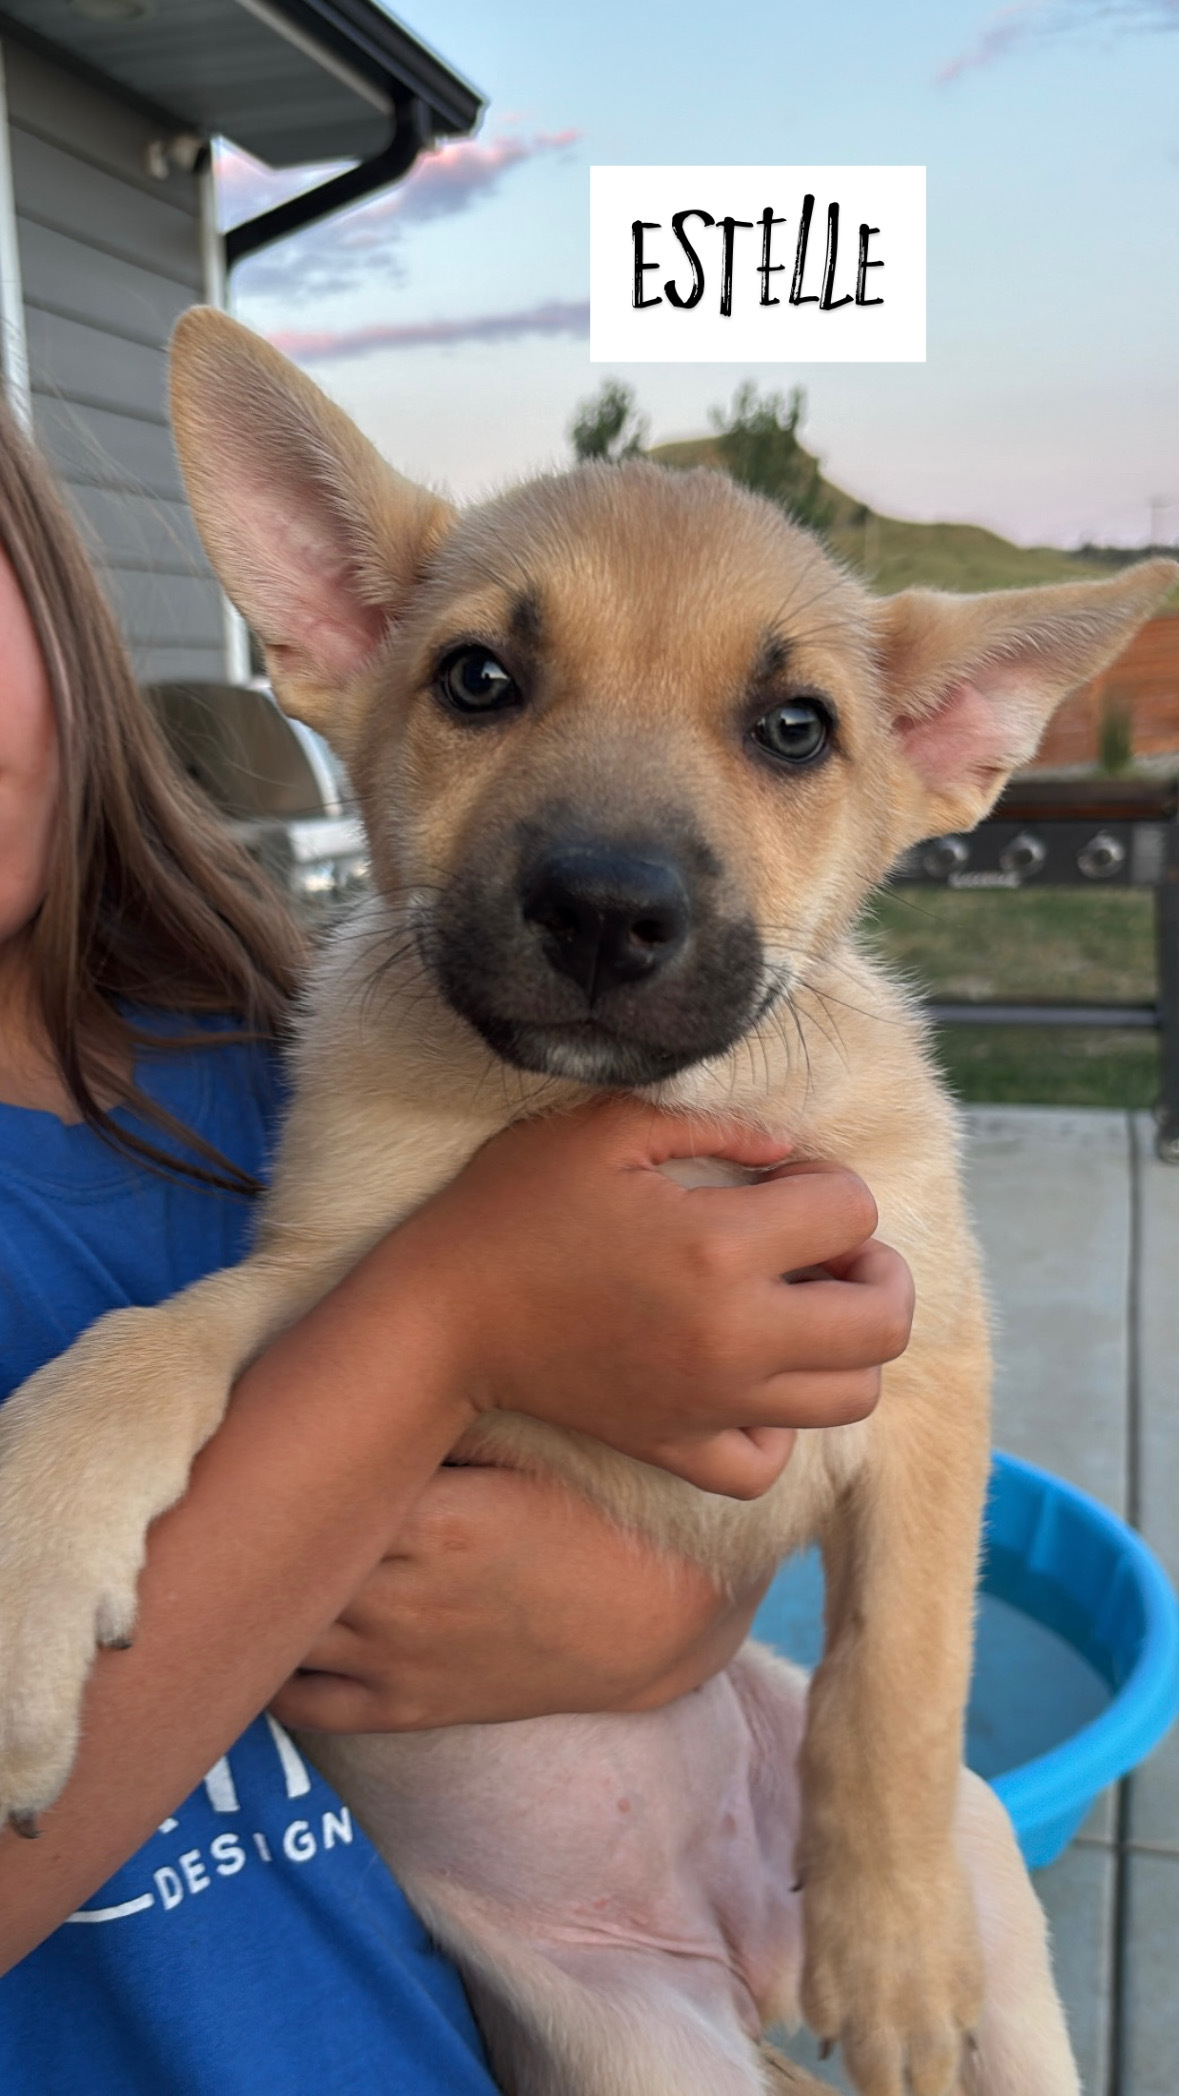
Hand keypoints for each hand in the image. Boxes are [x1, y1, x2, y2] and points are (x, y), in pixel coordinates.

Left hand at [270, 1464, 765, 1732]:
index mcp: (431, 1522)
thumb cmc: (596, 1513)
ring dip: (254, 1597)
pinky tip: (263, 1631)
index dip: (279, 1457)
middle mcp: (399, 1598)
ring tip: (236, 1554)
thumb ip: (452, 1416)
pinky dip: (270, 1675)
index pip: (315, 1489)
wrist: (654, 1616)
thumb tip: (378, 1373)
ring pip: (281, 1635)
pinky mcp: (407, 1707)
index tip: (262, 1426)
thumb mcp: (532, 1445)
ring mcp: (396, 1661)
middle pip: (284, 1561)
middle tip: (230, 1485)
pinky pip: (305, 1707)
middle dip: (255, 1525)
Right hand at [400, 1097, 912, 1500]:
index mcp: (720, 1247)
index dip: (831, 1182)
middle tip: (827, 1246)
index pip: (853, 1212)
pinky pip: (770, 1462)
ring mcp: (711, 1403)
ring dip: (849, 1346)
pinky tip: (754, 1381)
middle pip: (885, 1321)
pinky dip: (782, 1427)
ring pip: (854, 1398)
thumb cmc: (513, 1209)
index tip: (782, 1178)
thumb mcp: (603, 1129)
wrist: (440, 1319)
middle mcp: (735, 1336)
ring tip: (802, 1307)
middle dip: (877, 1270)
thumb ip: (712, 1123)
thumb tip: (787, 1147)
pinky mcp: (677, 1446)